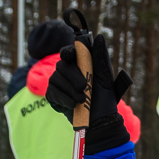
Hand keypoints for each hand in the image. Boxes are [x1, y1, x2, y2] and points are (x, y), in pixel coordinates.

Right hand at [46, 34, 132, 153]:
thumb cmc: (104, 99)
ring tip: (83, 100)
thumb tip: (99, 37)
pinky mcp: (53, 96)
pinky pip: (53, 92)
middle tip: (85, 87)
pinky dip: (64, 98)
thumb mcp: (105, 77)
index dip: (68, 51)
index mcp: (80, 64)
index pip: (69, 52)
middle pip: (62, 65)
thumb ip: (101, 57)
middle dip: (73, 76)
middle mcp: (67, 72)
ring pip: (56, 79)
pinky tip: (73, 104)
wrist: (100, 121)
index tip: (70, 55)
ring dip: (70, 90)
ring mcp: (58, 83)